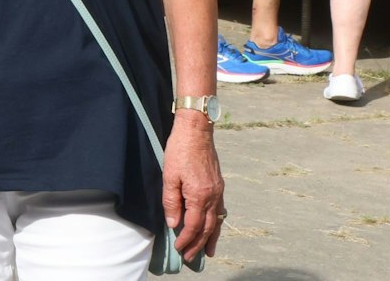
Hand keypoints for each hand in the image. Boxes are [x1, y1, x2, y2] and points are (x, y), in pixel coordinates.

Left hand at [162, 116, 223, 260]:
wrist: (196, 130)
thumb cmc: (180, 150)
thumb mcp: (169, 176)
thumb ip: (171, 201)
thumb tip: (174, 224)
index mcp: (199, 195)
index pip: (193, 226)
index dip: (186, 240)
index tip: (179, 250)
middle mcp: (213, 196)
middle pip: (207, 228)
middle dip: (199, 244)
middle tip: (191, 257)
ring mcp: (218, 191)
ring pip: (217, 221)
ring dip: (211, 238)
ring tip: (209, 252)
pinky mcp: (219, 185)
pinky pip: (220, 210)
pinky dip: (216, 223)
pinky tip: (214, 227)